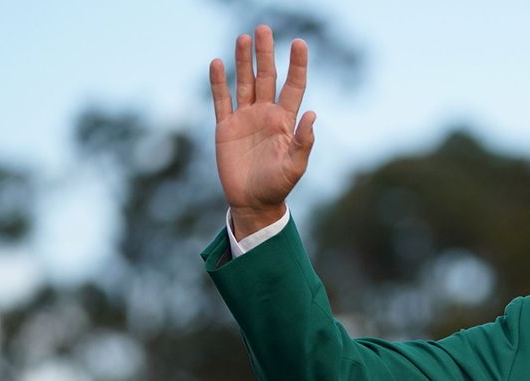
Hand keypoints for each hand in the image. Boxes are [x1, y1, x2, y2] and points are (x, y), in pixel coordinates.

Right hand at [209, 25, 315, 239]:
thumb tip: (312, 114)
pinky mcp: (225, 127)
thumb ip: (304, 141)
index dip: (297, 65)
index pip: (293, 86)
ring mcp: (245, 118)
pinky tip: (217, 63)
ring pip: (244, 83)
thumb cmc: (278, 186)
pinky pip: (221, 99)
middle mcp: (265, 114)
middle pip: (266, 77)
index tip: (300, 43)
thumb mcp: (295, 166)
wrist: (252, 202)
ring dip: (243, 61)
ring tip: (243, 38)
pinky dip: (218, 82)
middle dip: (266, 54)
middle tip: (264, 29)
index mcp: (285, 121)